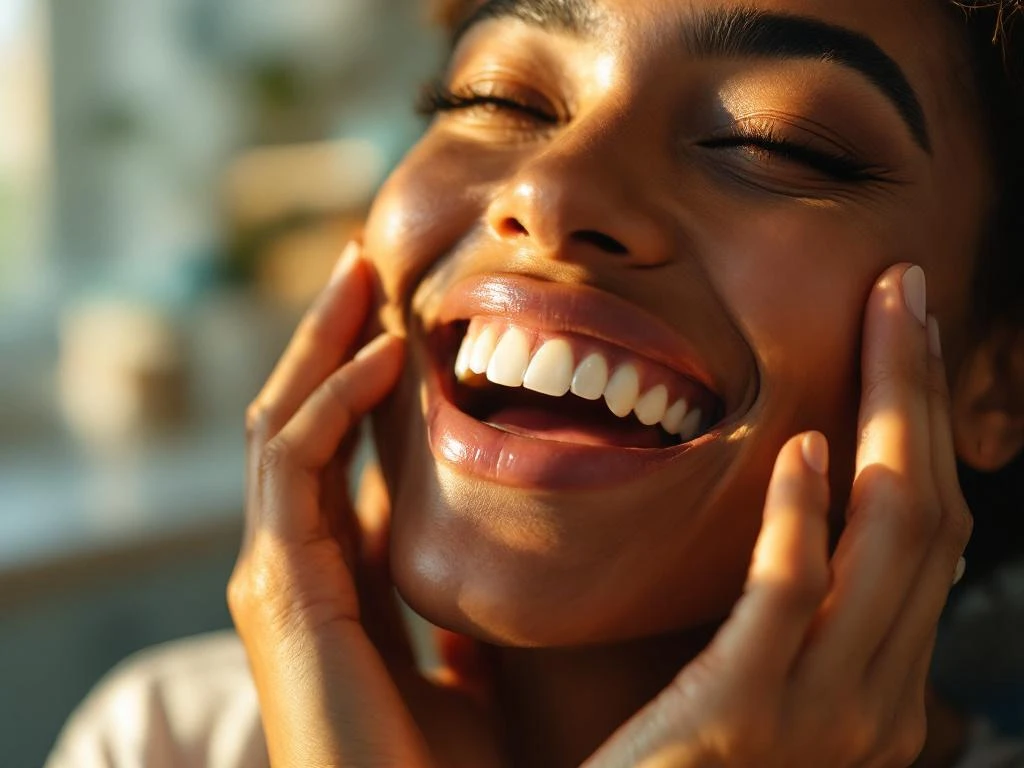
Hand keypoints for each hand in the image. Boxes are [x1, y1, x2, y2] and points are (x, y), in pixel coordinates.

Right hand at [227, 242, 496, 767]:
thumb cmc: (437, 767)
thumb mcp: (460, 665)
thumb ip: (456, 612)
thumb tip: (492, 570)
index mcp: (334, 578)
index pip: (334, 454)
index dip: (357, 383)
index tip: (399, 321)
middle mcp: (294, 564)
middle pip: (300, 422)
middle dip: (328, 341)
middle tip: (366, 264)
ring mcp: (277, 570)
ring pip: (284, 423)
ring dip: (321, 344)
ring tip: (362, 271)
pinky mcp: (279, 582)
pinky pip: (296, 460)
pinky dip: (333, 397)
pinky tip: (384, 352)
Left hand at [584, 264, 972, 767]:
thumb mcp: (761, 686)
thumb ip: (793, 616)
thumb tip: (804, 506)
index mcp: (878, 681)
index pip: (925, 532)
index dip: (925, 424)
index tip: (906, 335)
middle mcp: (878, 695)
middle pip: (927, 511)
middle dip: (921, 391)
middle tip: (906, 294)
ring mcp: (825, 708)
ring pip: (889, 533)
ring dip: (890, 413)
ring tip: (883, 319)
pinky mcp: (746, 711)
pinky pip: (792, 594)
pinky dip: (804, 515)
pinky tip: (800, 446)